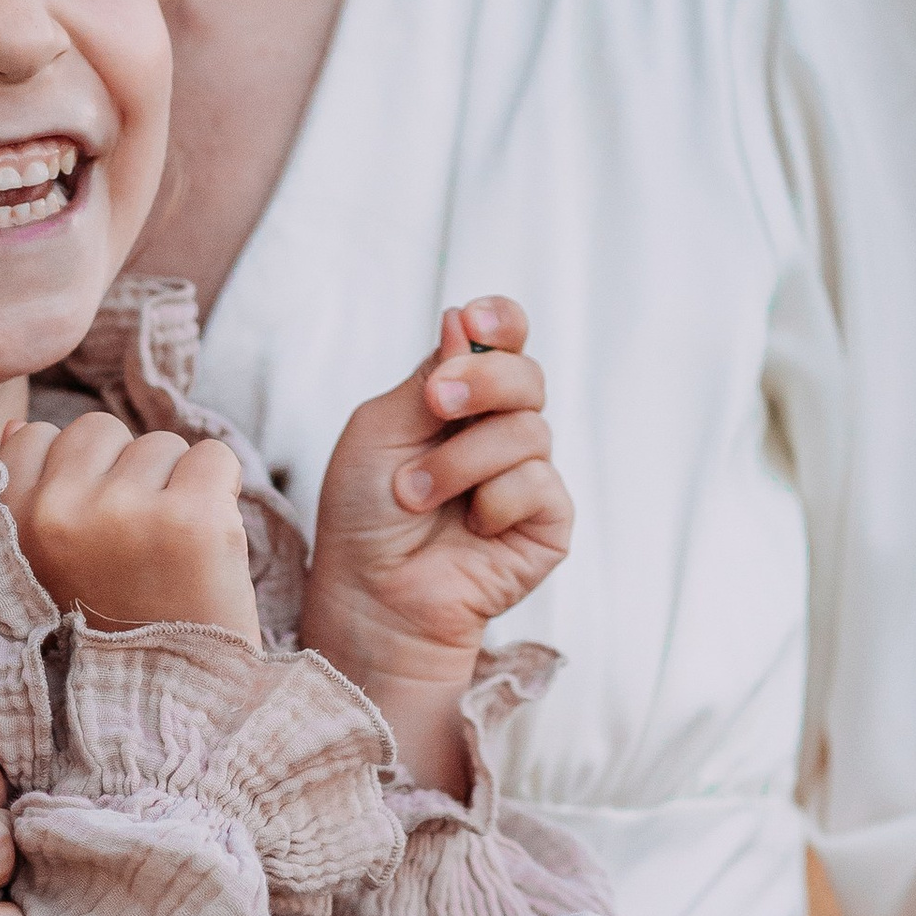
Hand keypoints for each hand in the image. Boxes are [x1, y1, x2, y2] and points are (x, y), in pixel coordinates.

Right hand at [0, 414, 259, 640]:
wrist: (158, 728)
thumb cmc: (98, 653)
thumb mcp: (33, 580)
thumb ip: (21, 502)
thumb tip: (22, 424)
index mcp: (6, 529)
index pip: (36, 437)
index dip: (76, 477)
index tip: (92, 533)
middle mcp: (55, 514)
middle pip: (98, 431)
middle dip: (125, 475)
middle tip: (138, 548)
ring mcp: (123, 513)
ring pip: (158, 445)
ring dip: (175, 488)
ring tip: (171, 557)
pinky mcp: (190, 519)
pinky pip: (214, 457)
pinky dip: (223, 494)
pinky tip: (210, 548)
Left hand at [301, 298, 571, 784]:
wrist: (372, 596)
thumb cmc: (365, 516)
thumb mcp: (381, 430)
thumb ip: (427, 378)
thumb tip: (464, 320)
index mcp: (461, 399)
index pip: (504, 341)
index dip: (502, 322)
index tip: (476, 320)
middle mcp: (500, 432)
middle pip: (527, 375)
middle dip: (483, 380)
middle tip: (436, 404)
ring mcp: (529, 476)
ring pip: (529, 431)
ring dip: (461, 462)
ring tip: (417, 498)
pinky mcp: (550, 522)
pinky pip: (539, 484)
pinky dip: (493, 503)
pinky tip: (469, 530)